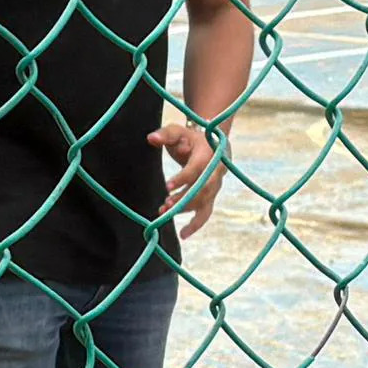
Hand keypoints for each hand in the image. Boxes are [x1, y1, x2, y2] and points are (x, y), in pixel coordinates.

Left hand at [158, 117, 227, 237]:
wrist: (211, 144)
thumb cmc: (190, 138)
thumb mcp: (178, 132)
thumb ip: (165, 134)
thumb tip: (151, 138)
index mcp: (209, 154)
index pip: (198, 169)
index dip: (184, 178)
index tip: (167, 186)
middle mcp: (216, 172)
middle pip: (203, 189)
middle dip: (185, 198)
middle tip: (165, 205)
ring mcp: (215, 186)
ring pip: (204, 202)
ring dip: (185, 210)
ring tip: (164, 213)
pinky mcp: (211, 197)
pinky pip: (205, 213)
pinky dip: (196, 225)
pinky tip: (183, 234)